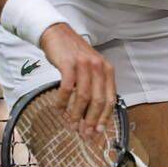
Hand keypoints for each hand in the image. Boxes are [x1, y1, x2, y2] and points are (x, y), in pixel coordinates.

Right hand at [40, 23, 115, 137]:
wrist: (56, 33)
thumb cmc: (73, 54)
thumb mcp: (91, 68)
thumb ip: (95, 87)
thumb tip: (93, 115)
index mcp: (108, 71)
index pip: (111, 99)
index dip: (105, 118)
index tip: (98, 132)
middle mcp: (99, 68)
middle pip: (98, 101)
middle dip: (91, 120)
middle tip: (84, 134)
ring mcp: (84, 65)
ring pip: (83, 97)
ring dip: (76, 114)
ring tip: (71, 125)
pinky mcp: (69, 64)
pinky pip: (67, 88)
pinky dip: (62, 101)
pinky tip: (59, 109)